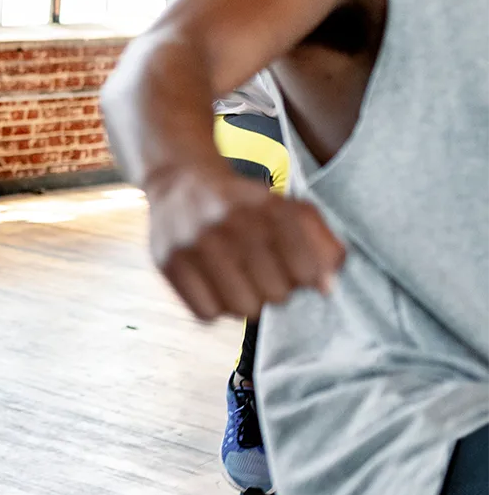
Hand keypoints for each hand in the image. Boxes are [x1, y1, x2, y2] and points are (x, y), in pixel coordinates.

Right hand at [147, 166, 344, 321]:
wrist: (181, 180)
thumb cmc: (244, 203)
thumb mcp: (289, 209)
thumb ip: (321, 244)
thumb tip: (327, 289)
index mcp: (267, 206)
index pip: (306, 273)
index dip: (304, 276)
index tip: (293, 266)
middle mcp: (229, 222)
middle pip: (276, 295)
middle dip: (275, 288)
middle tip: (262, 272)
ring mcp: (194, 242)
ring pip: (242, 309)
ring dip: (246, 301)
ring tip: (239, 281)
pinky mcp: (168, 261)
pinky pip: (206, 313)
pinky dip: (215, 307)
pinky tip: (215, 286)